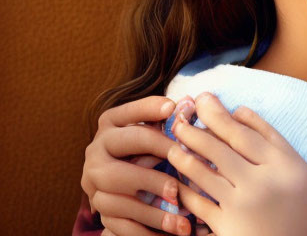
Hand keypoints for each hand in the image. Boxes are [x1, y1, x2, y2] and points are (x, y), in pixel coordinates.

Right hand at [82, 95, 192, 235]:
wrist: (126, 188)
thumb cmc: (151, 150)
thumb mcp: (158, 132)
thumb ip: (172, 120)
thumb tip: (194, 102)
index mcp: (111, 124)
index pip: (128, 112)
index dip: (149, 109)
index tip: (172, 108)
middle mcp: (97, 150)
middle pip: (120, 151)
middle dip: (154, 158)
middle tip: (181, 177)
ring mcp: (94, 182)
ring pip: (119, 195)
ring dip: (152, 209)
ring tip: (182, 218)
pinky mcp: (99, 210)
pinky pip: (119, 224)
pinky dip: (146, 231)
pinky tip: (169, 234)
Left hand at [167, 93, 306, 235]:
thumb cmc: (302, 210)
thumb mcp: (301, 171)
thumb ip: (273, 139)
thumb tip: (239, 111)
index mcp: (285, 165)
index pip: (245, 133)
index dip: (220, 114)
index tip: (205, 99)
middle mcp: (263, 182)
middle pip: (222, 148)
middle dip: (197, 127)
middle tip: (181, 113)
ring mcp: (243, 206)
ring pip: (205, 172)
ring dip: (185, 154)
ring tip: (174, 140)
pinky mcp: (227, 228)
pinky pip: (199, 203)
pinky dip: (185, 187)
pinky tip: (178, 176)